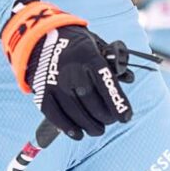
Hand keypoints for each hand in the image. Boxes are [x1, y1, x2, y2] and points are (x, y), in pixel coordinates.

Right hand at [1, 0, 132, 139]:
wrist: (40, 37)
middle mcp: (71, 70)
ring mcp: (54, 82)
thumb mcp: (96, 44)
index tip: (126, 117)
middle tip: (110, 121)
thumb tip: (129, 78)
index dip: (118, 104)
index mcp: (88, 56)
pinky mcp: (42, 92)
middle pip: (92, 103)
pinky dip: (68, 128)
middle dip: (105, 117)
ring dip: (90, 126)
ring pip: (76, 113)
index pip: (106, 84)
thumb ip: (112, 62)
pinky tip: (78, 133)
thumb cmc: (75, 44)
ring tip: (98, 129)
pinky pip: (56, 116)